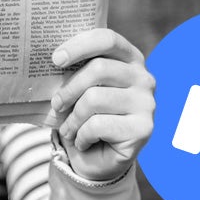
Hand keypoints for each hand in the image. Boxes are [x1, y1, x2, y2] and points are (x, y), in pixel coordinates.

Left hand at [44, 29, 154, 181]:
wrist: (97, 160)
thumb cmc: (84, 117)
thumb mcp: (78, 89)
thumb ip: (73, 70)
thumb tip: (53, 58)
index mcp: (129, 59)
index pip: (107, 39)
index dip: (80, 45)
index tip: (56, 59)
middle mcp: (144, 78)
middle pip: (99, 68)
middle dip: (69, 89)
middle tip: (56, 105)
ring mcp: (147, 103)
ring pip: (95, 99)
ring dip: (73, 118)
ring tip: (68, 129)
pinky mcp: (143, 128)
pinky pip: (98, 125)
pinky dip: (81, 136)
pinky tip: (82, 141)